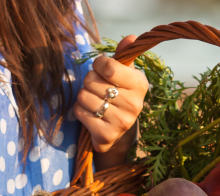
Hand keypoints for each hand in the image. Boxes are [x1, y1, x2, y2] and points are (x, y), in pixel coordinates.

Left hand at [74, 35, 147, 155]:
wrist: (117, 131)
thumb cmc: (118, 95)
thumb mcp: (123, 75)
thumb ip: (123, 56)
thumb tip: (131, 37)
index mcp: (139, 84)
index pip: (109, 66)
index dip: (97, 64)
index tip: (100, 69)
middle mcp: (134, 104)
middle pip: (91, 80)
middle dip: (89, 82)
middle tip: (97, 89)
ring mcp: (121, 122)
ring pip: (83, 96)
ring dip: (83, 97)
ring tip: (94, 101)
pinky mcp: (106, 135)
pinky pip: (80, 112)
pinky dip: (80, 111)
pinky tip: (90, 114)